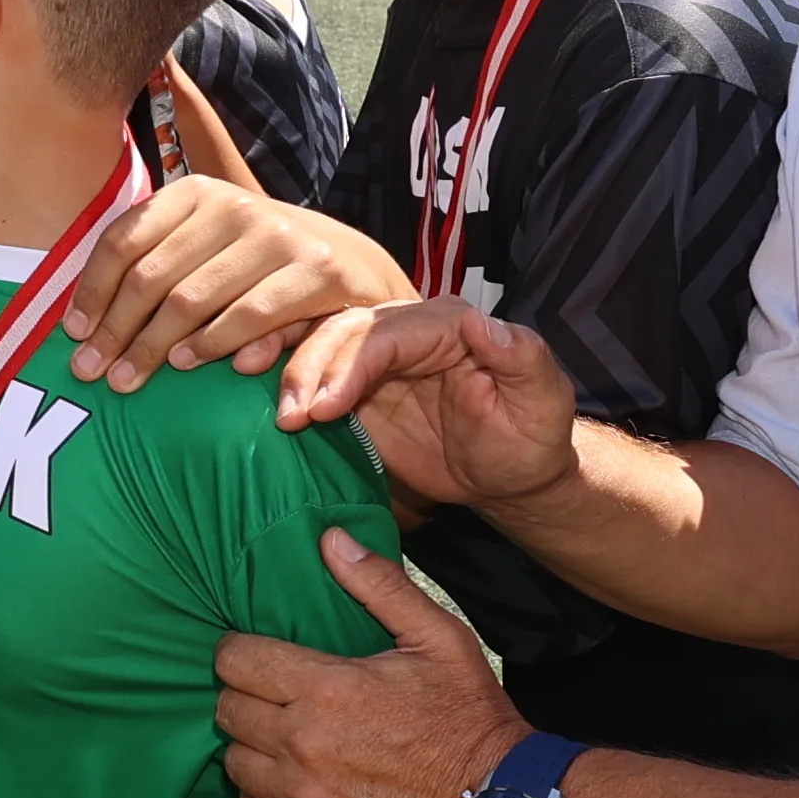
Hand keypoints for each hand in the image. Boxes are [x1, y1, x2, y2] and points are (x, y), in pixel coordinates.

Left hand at [58, 181, 410, 391]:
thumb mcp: (205, 247)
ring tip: (126, 379)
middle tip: (90, 372)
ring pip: (192, 299)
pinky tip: (186, 365)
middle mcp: (233, 205)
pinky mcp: (316, 270)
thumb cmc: (258, 265)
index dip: (92, 289)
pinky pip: (249, 315)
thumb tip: (78, 322)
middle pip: (151, 276)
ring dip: (153, 346)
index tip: (72, 333)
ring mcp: (278, 234)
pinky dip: (212, 344)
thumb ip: (153, 264)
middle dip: (115, 330)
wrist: (352, 266)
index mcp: (194, 193)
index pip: (124, 239)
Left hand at [216, 531, 520, 797]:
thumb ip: (379, 586)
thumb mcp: (438, 639)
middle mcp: (304, 745)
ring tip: (285, 742)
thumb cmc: (470, 717)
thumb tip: (329, 539)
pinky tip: (293, 787)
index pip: (235, 660)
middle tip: (278, 697)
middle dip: (246, 697)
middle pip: (228, 710)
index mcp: (327, 689)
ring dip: (254, 749)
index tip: (259, 656)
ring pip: (235, 764)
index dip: (241, 652)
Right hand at [273, 298, 583, 504]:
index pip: (386, 333)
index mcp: (447, 323)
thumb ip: (522, 358)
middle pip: (341, 332)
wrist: (509, 475)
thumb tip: (484, 321)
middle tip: (288, 418)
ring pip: (316, 343)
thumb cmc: (532, 438)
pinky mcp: (355, 388)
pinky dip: (282, 383)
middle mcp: (405, 329)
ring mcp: (375, 359)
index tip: (323, 408)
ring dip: (286, 370)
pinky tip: (255, 399)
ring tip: (272, 413)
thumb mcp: (544, 401)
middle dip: (307, 370)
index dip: (348, 364)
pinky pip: (311, 375)